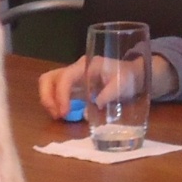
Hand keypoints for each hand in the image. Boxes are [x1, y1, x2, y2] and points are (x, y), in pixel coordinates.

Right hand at [38, 54, 174, 117]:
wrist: (134, 74)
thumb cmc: (128, 76)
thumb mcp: (122, 84)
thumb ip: (108, 95)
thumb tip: (88, 111)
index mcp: (87, 65)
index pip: (65, 77)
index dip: (61, 95)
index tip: (64, 112)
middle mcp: (76, 69)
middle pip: (49, 78)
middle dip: (47, 97)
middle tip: (57, 115)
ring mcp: (73, 77)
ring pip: (49, 84)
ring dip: (49, 101)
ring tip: (59, 116)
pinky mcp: (73, 86)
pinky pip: (56, 92)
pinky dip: (55, 103)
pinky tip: (64, 114)